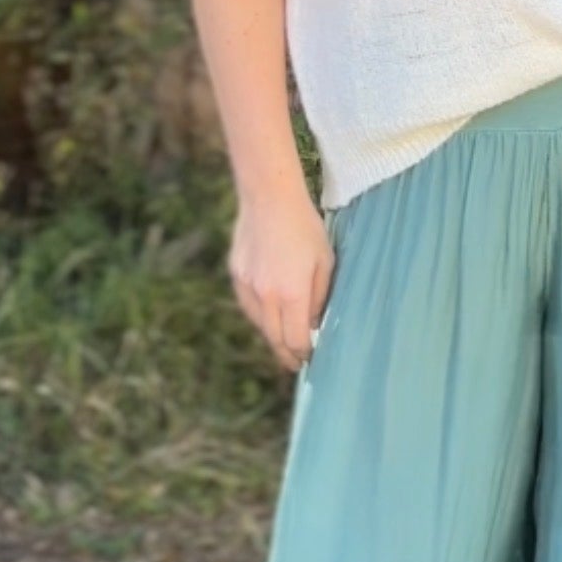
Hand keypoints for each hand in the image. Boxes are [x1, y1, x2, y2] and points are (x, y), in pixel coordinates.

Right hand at [228, 178, 335, 373]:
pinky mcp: (237, 276)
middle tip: (296, 363)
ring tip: (285, 343)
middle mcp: (266, 296)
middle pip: (275, 338)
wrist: (269, 198)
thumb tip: (314, 323)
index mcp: (292, 294)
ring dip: (273, 336)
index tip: (310, 359)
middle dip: (287, 354)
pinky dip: (261, 316)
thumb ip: (319, 297)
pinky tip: (270, 316)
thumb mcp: (325, 262)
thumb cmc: (305, 227)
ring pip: (260, 324)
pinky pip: (249, 307)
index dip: (304, 353)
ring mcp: (248, 286)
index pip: (296, 339)